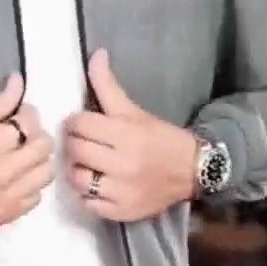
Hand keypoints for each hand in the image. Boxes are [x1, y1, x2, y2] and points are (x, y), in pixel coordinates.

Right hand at [0, 74, 53, 226]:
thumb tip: (19, 81)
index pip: (29, 123)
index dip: (25, 114)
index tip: (15, 116)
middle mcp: (4, 173)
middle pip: (43, 147)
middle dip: (35, 135)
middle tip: (19, 136)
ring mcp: (8, 197)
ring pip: (46, 173)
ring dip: (37, 161)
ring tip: (20, 158)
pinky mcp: (7, 215)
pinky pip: (36, 197)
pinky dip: (30, 185)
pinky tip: (14, 179)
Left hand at [64, 50, 197, 221]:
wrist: (192, 171)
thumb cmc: (160, 138)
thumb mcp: (134, 111)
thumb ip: (108, 86)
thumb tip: (95, 53)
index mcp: (127, 134)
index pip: (80, 125)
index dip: (75, 122)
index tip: (80, 124)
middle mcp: (123, 164)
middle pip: (76, 151)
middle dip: (74, 144)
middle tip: (81, 142)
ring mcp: (121, 191)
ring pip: (77, 179)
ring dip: (77, 169)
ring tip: (86, 163)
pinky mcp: (121, 212)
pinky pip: (88, 203)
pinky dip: (86, 194)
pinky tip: (95, 183)